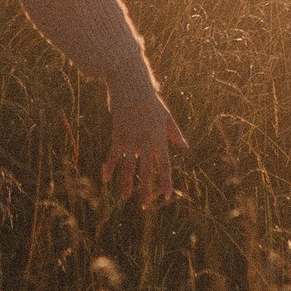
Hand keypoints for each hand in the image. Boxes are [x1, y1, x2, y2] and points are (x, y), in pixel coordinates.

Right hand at [104, 81, 184, 207]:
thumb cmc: (150, 99)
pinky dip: (109, 166)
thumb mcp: (166, 115)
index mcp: (159, 138)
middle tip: (145, 205)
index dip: (165, 181)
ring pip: (129, 165)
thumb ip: (175, 133)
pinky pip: (113, 154)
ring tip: (125, 197)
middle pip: (147, 169)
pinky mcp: (117, 134)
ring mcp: (131, 138)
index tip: (166, 196)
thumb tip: (185, 147)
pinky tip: (105, 178)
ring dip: (127, 182)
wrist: (131, 84)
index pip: (164, 164)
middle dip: (146, 189)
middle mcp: (146, 141)